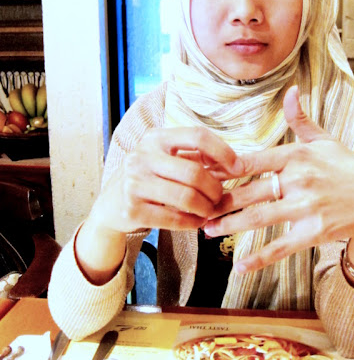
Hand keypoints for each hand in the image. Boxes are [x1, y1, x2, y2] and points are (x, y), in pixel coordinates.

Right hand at [95, 126, 243, 233]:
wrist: (110, 204)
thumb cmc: (149, 178)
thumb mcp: (165, 159)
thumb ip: (195, 157)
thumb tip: (236, 163)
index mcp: (156, 138)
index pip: (197, 136)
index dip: (222, 151)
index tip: (238, 167)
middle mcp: (142, 156)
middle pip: (194, 172)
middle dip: (215, 189)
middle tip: (220, 197)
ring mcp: (134, 182)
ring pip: (186, 197)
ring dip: (206, 208)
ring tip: (210, 211)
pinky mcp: (131, 208)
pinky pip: (173, 219)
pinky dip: (192, 222)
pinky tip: (197, 222)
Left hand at [204, 86, 353, 274]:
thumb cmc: (348, 168)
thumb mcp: (325, 140)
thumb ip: (301, 119)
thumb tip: (290, 90)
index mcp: (297, 155)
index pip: (252, 160)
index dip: (223, 167)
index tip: (201, 172)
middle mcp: (298, 180)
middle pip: (250, 191)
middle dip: (220, 201)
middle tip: (197, 206)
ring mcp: (305, 208)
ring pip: (259, 218)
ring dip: (230, 225)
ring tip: (207, 230)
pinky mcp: (313, 232)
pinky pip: (280, 246)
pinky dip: (259, 258)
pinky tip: (240, 266)